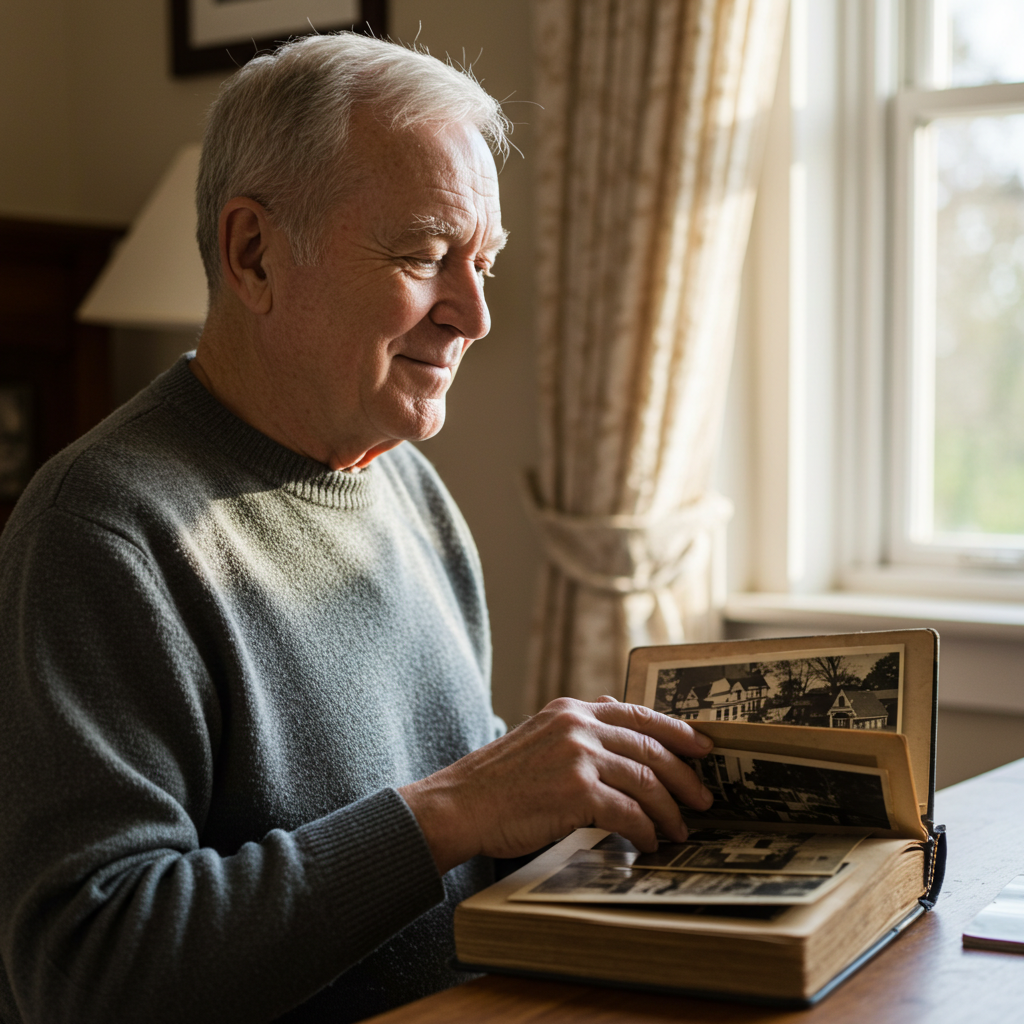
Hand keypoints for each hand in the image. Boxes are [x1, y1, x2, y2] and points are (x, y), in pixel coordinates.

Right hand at [398, 696, 713, 873]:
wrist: (461, 804)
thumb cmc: (500, 779)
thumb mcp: (540, 735)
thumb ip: (579, 727)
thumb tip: (619, 714)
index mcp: (572, 709)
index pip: (638, 713)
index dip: (677, 731)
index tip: (703, 748)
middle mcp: (578, 726)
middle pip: (650, 747)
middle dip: (683, 776)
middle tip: (702, 799)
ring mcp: (578, 757)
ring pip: (645, 781)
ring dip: (668, 811)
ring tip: (678, 830)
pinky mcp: (576, 792)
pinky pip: (628, 813)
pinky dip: (644, 831)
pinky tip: (647, 842)